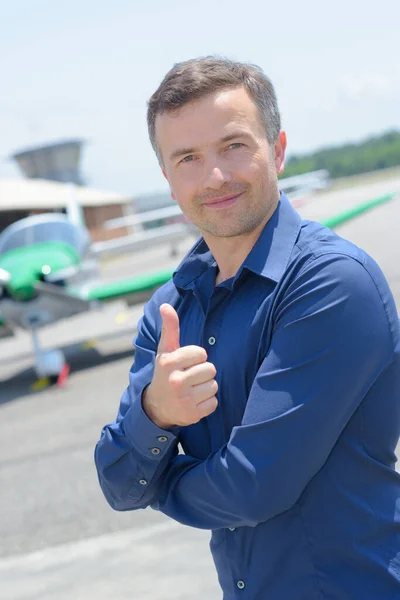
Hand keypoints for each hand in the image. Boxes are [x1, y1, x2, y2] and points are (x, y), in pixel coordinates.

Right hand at [142, 303, 217, 427]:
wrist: (156, 407)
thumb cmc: (165, 372)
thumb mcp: (165, 351)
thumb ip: (169, 328)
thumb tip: (165, 305)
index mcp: (169, 362)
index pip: (201, 353)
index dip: (197, 357)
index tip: (186, 363)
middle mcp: (175, 381)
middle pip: (210, 369)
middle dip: (203, 372)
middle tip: (189, 377)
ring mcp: (184, 399)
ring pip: (214, 386)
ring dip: (206, 388)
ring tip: (192, 389)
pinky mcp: (192, 415)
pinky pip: (213, 403)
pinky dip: (207, 403)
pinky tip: (194, 402)